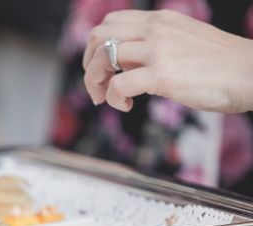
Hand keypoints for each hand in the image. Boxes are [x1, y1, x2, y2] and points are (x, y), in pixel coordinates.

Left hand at [83, 9, 252, 112]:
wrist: (250, 72)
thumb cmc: (219, 65)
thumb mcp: (183, 44)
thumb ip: (154, 49)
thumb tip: (128, 68)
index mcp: (160, 20)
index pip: (111, 22)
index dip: (97, 46)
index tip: (102, 68)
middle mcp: (156, 29)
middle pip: (99, 35)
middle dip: (89, 63)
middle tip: (97, 85)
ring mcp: (158, 51)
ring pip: (104, 58)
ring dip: (95, 82)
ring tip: (105, 99)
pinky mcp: (162, 75)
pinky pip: (118, 85)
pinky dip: (112, 99)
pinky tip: (125, 106)